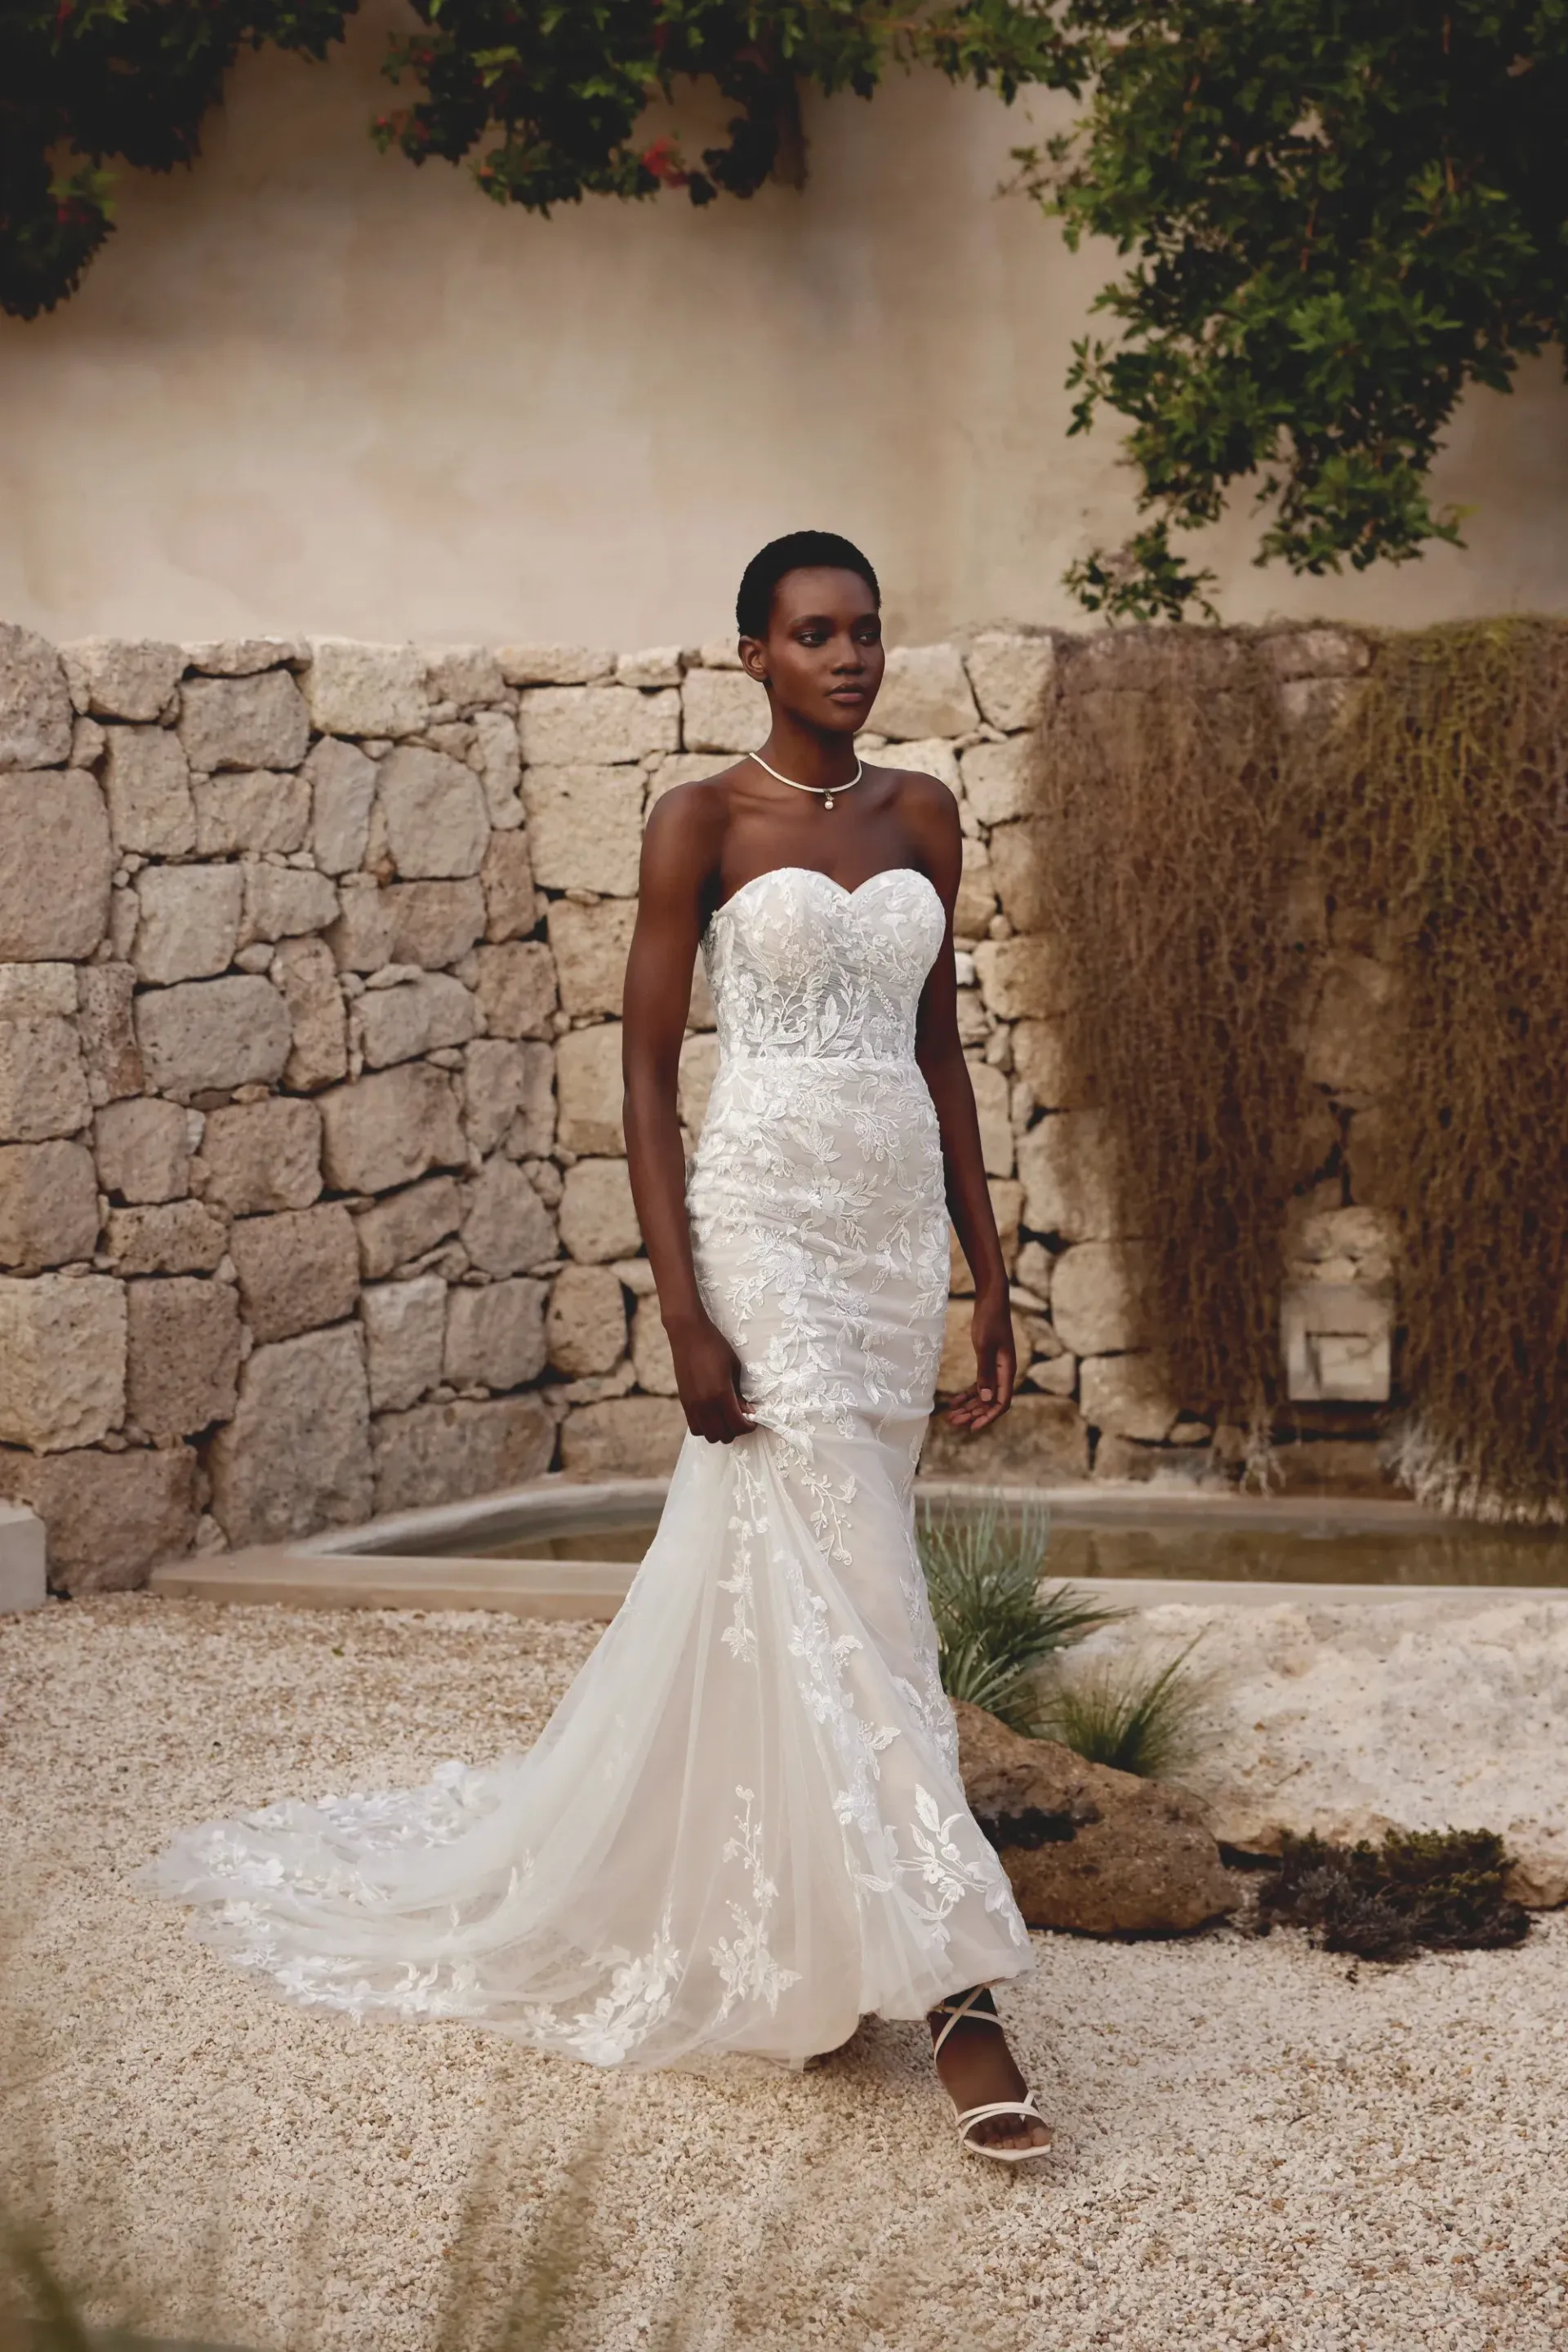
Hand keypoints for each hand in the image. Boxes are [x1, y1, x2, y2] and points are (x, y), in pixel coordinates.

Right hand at [665, 1310, 757, 1444]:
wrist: (688, 1334)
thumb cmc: (715, 1346)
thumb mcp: (734, 1368)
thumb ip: (740, 1393)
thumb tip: (747, 1411)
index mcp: (721, 1394)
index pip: (737, 1425)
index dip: (748, 1427)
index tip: (753, 1420)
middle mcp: (705, 1404)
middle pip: (723, 1435)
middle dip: (736, 1430)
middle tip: (742, 1418)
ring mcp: (692, 1405)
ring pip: (708, 1435)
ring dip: (720, 1431)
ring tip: (726, 1418)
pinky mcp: (684, 1402)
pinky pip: (695, 1427)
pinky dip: (706, 1427)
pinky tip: (713, 1414)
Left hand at [944, 1290, 1014, 1432]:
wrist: (991, 1298)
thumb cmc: (989, 1319)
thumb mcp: (984, 1346)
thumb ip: (986, 1372)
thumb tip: (987, 1399)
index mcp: (1007, 1370)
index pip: (1002, 1402)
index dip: (989, 1417)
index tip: (972, 1427)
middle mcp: (1004, 1371)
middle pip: (991, 1401)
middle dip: (973, 1414)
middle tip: (953, 1422)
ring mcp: (997, 1367)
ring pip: (984, 1394)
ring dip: (969, 1406)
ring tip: (951, 1416)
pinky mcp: (989, 1361)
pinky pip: (980, 1383)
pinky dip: (968, 1393)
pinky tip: (954, 1400)